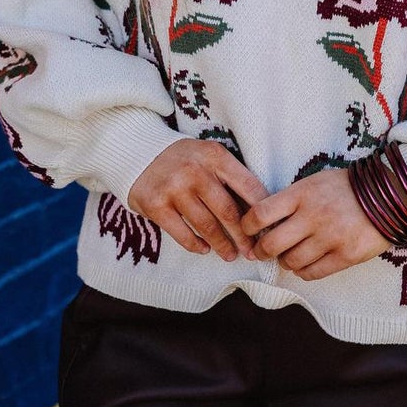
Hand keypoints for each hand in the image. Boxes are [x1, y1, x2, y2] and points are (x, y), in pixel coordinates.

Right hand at [128, 140, 269, 261]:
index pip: (248, 186)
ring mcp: (173, 188)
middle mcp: (195, 170)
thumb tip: (257, 213)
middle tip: (252, 252)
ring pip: (206, 225)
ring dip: (222, 245)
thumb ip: (228, 178)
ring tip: (230, 255)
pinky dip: (196, 245)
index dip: (262, 211)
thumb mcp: (208, 156)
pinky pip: (182, 233)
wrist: (137, 151)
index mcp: (214, 155)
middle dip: (243, 236)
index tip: (269, 228)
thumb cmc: (183, 158)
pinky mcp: (155, 205)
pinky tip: (204, 249)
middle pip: (228, 211)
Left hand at [238, 167, 389, 280]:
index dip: (247, 226)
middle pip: (271, 244)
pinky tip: (306, 264)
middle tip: (261, 251)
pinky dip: (303, 272)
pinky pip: (312, 273)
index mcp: (302, 194)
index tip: (247, 230)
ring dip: (285, 261)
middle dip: (261, 251)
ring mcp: (330, 238)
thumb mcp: (315, 182)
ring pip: (291, 262)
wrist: (389, 194)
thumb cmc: (346, 188)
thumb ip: (291, 201)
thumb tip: (264, 224)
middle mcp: (313, 216)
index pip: (261, 213)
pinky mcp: (346, 255)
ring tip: (288, 256)